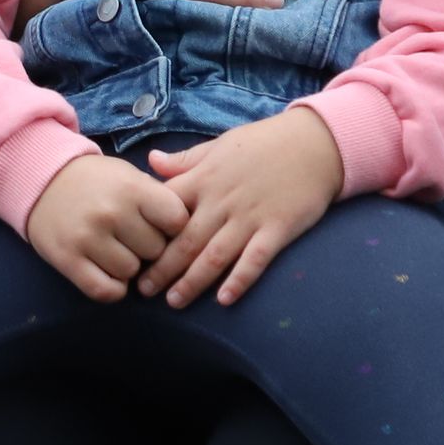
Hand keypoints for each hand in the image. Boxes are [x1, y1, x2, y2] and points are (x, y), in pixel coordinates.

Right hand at [21, 152, 187, 301]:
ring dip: (127, 267)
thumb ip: (159, 197)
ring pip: (131, 273)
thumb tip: (188, 228)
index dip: (174, 227)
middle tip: (132, 238)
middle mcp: (112, 212)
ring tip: (114, 250)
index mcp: (132, 188)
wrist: (40, 178)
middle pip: (156, 251)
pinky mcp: (68, 259)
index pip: (177, 221)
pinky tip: (108, 273)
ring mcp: (88, 238)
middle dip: (148, 247)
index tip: (161, 225)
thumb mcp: (129, 175)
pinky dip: (112, 289)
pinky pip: (106, 291)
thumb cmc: (95, 180)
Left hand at [141, 111, 341, 306]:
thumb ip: (184, 160)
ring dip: (192, 281)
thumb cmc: (262, 143)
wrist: (314, 143)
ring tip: (174, 302)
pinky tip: (224, 299)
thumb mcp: (218, 145)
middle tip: (142, 290)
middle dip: (161, 269)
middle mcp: (221, 201)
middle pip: (184, 241)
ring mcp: (249, 217)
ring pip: (214, 256)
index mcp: (204, 179)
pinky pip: (255, 259)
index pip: (165, 210)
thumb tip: (151, 162)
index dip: (144, 232)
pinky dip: (239, 280)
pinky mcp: (277, 228)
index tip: (128, 251)